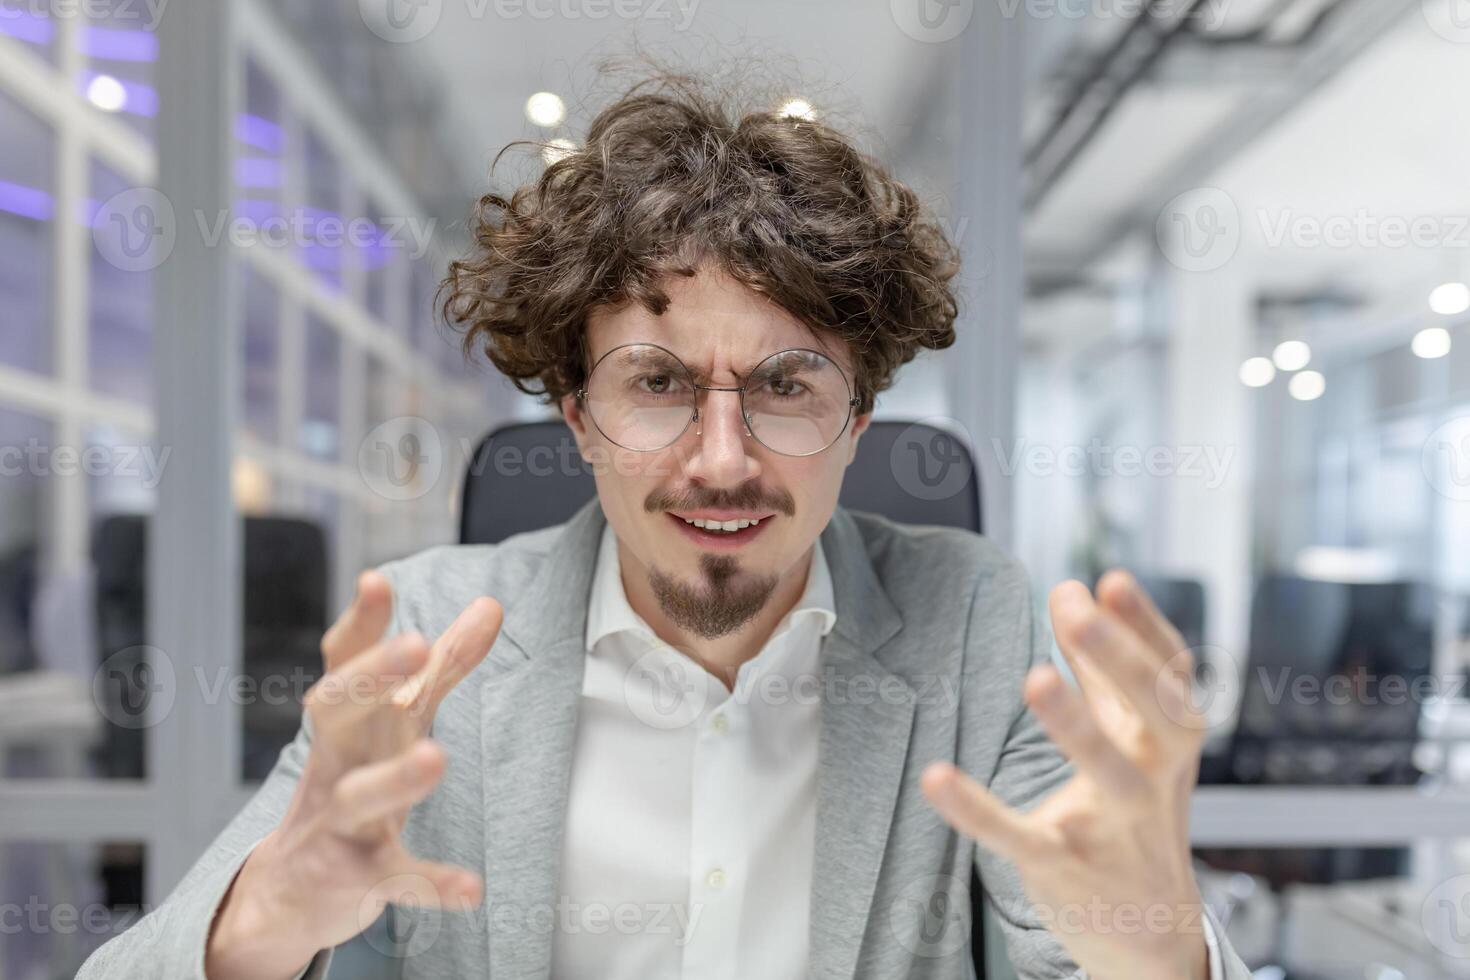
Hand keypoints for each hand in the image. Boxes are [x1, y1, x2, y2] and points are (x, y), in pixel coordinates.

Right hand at [206, 571, 502, 979]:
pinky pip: (393, 879)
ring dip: (395, 777)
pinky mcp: (356, 878)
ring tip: (437, 757)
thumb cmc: (356, 776)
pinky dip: (430, 884)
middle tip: (412, 643)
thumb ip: (444, 665)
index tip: (376, 580)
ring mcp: (339, 821)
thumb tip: (491, 603)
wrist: (293, 884)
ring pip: (359, 796)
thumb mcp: (398, 720)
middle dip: (369, 677)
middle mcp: (334, 761)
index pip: (341, 662)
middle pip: (334, 712)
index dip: (359, 624)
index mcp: (347, 719)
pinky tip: (471, 888)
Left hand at [921, 570, 1209, 979]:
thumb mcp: (1136, 740)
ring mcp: (1111, 822)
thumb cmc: (1139, 811)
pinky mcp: (1061, 862)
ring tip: (1035, 677)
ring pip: (1102, 767)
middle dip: (1116, 660)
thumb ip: (1102, 670)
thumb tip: (1075, 590)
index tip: (1111, 581)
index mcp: (1171, 737)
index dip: (1144, 627)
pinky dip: (975, 808)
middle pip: (1151, 710)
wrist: (1150, 931)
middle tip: (1077, 609)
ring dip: (1072, 723)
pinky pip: (1016, 833)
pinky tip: (936, 777)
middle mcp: (1153, 776)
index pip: (1169, 672)